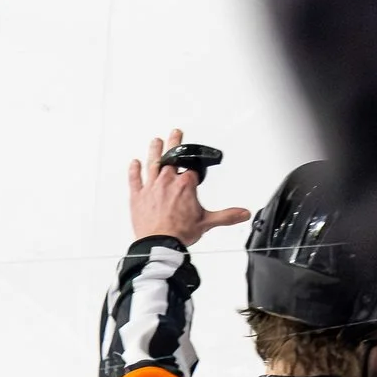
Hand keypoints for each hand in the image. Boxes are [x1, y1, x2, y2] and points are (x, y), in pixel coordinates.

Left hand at [128, 130, 250, 245]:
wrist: (159, 243)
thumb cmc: (180, 232)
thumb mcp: (207, 222)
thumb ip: (227, 216)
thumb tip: (242, 213)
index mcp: (185, 185)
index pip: (190, 169)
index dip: (193, 168)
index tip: (194, 166)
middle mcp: (167, 182)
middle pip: (172, 159)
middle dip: (174, 145)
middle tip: (175, 133)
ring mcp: (151, 187)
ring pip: (153, 163)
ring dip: (155, 150)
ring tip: (156, 141)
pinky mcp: (137, 195)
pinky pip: (134, 178)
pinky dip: (134, 170)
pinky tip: (134, 162)